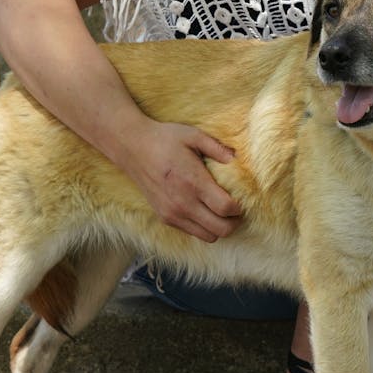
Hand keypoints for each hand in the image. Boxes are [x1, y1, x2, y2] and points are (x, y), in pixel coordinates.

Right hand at [123, 122, 241, 242]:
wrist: (132, 147)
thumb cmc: (165, 139)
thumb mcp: (194, 135)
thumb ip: (218, 148)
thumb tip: (237, 159)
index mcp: (193, 182)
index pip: (225, 209)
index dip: (239, 208)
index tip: (240, 200)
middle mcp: (183, 203)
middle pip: (221, 229)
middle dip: (234, 221)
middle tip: (235, 209)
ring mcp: (172, 214)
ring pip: (208, 236)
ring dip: (219, 227)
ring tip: (221, 211)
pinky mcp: (164, 218)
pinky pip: (192, 232)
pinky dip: (203, 227)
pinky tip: (204, 210)